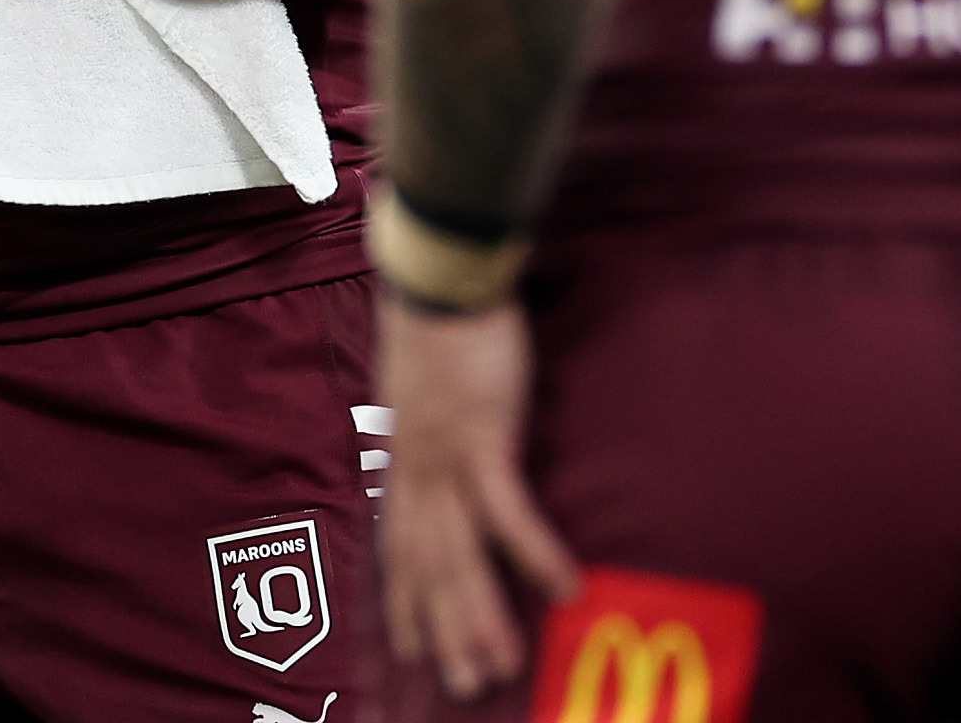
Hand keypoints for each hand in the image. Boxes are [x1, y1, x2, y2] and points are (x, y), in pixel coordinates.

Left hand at [378, 295, 580, 699]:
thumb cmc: (442, 329)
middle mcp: (415, 467)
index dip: (404, 600)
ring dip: (480, 612)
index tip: (411, 648)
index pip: (399, 545)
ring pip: (458, 551)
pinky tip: (561, 588)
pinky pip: (506, 509)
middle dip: (444, 628)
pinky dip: (532, 552)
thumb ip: (434, 435)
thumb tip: (451, 462)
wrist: (439, 278)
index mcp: (403, 458)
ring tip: (500, 663)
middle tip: (462, 684)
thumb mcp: (425, 393)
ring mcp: (444, 455)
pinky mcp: (480, 437)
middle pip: (428, 564)